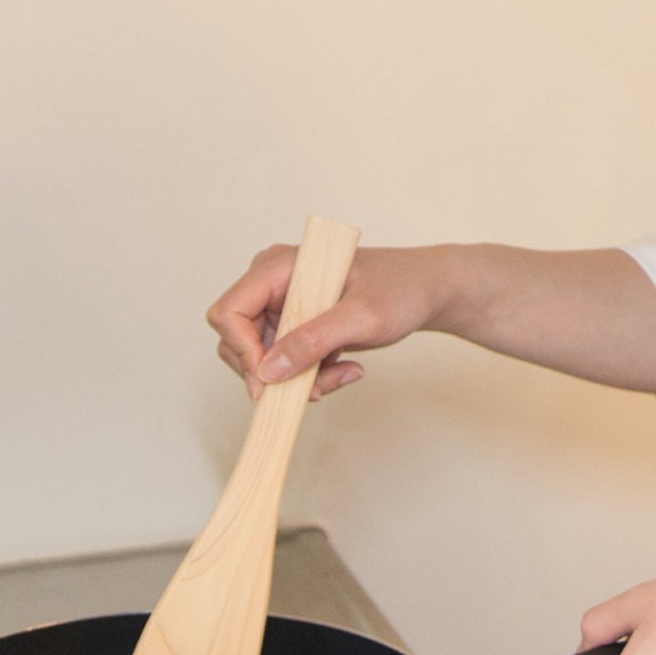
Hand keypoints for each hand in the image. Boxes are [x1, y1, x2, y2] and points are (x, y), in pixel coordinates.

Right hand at [205, 241, 450, 397]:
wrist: (426, 289)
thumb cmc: (400, 288)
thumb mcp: (361, 317)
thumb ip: (313, 341)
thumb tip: (268, 372)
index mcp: (279, 267)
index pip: (229, 313)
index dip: (241, 352)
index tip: (271, 383)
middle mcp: (272, 283)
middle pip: (237, 341)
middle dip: (273, 373)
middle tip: (317, 387)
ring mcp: (282, 305)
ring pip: (262, 359)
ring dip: (297, 379)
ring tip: (343, 374)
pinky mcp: (295, 324)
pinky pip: (283, 362)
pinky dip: (310, 376)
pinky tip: (346, 368)